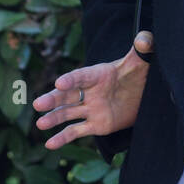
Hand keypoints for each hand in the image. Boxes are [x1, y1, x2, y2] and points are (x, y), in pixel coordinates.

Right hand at [33, 31, 153, 149]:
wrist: (142, 94)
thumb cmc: (138, 73)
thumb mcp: (142, 59)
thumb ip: (143, 47)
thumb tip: (144, 38)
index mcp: (98, 74)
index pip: (82, 76)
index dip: (71, 79)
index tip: (60, 83)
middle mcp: (90, 91)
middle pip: (68, 95)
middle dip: (53, 99)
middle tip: (38, 104)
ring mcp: (91, 109)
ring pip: (68, 113)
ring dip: (54, 118)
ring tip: (40, 124)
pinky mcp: (95, 125)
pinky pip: (77, 131)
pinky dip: (63, 138)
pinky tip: (50, 144)